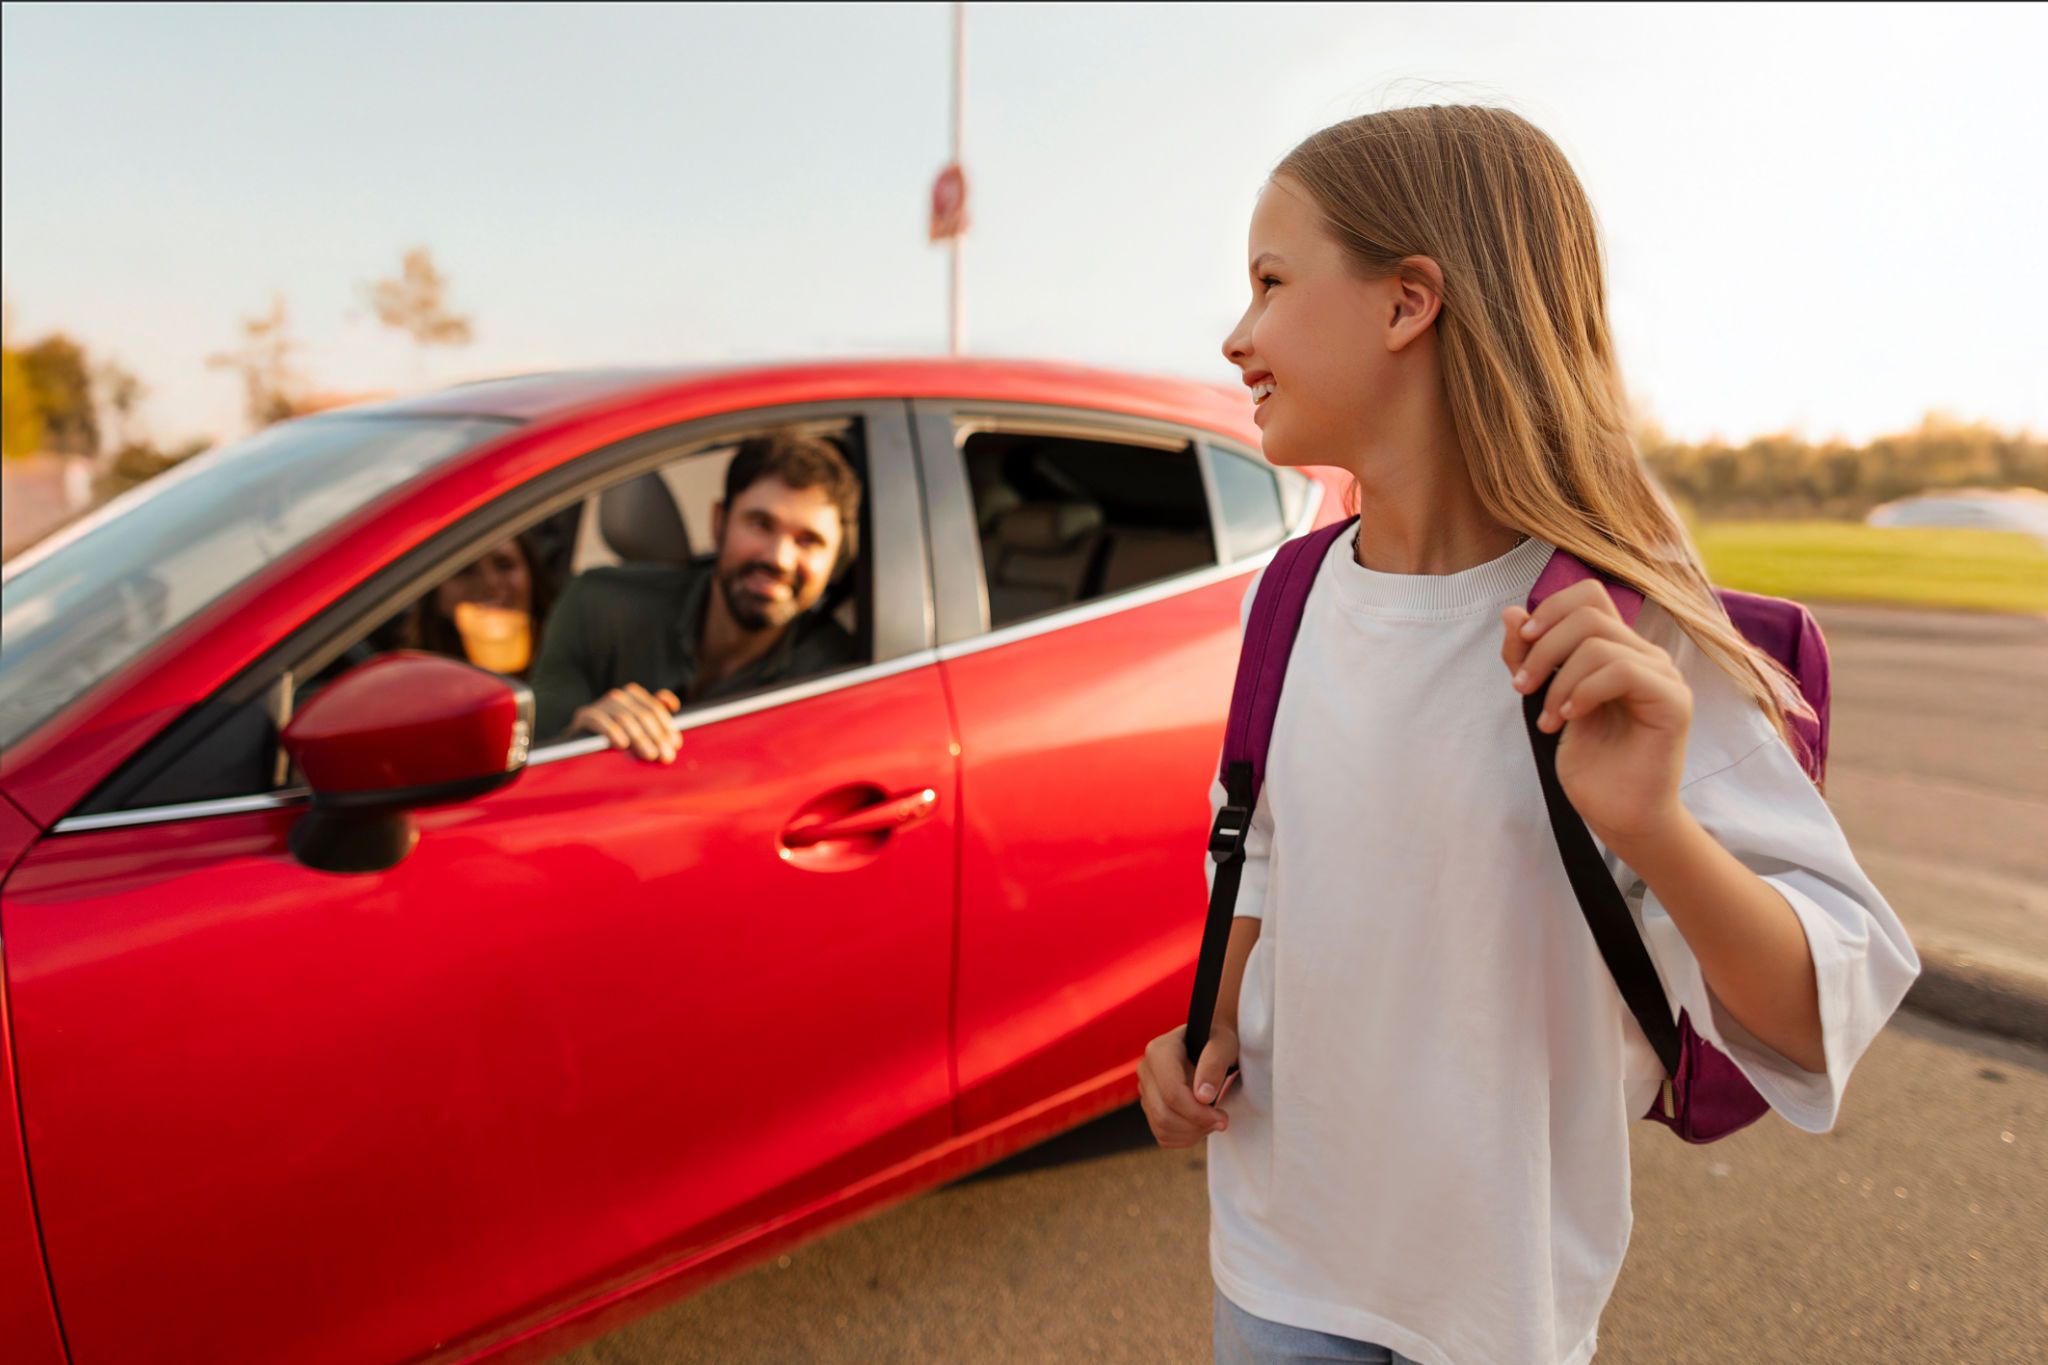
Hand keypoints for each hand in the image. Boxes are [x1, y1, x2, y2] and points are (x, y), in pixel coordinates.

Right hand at [571, 684, 681, 763]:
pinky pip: (601, 722)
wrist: (580, 745)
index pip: (655, 708)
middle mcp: (618, 696)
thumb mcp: (638, 728)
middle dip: (657, 736)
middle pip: (642, 714)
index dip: (667, 726)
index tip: (675, 744)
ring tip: (650, 755)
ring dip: (640, 739)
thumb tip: (672, 704)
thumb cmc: (616, 738)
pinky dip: (613, 732)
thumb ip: (655, 715)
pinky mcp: (584, 715)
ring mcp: (600, 705)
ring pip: (625, 719)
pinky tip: (622, 745)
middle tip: (665, 756)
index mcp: (633, 695)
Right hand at [1136, 1024, 1238, 1148]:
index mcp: (1158, 1051)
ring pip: (1162, 1127)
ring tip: (1213, 1119)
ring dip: (1192, 1132)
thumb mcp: (1224, 1045)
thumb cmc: (1217, 1041)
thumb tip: (1203, 1096)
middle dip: (1196, 1125)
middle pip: (1164, 1114)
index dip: (1198, 1113)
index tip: (1222, 1118)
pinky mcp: (1149, 1106)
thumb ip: (1214, 1064)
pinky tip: (1201, 1123)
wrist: (1210, 1045)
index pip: (1172, 1094)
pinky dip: (1184, 1137)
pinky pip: (1163, 1135)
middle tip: (1221, 1120)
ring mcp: (1145, 1090)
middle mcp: (1145, 1070)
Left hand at [1501, 581, 1691, 851]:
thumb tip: (1511, 613)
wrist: (1619, 813)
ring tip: (1547, 719)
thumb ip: (1530, 659)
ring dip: (1559, 681)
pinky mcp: (1672, 700)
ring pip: (1599, 643)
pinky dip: (1584, 692)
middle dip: (1543, 648)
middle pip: (1588, 614)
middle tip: (1521, 688)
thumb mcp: (1544, 701)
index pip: (1588, 595)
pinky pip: (1622, 670)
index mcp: (1617, 649)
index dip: (1550, 609)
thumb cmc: (1590, 762)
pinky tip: (1569, 719)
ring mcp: (1662, 675)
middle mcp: (1643, 655)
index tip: (1522, 643)